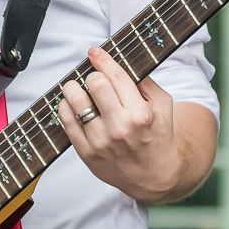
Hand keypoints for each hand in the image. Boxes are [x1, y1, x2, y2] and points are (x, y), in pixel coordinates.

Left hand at [58, 46, 192, 203]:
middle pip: (95, 84)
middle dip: (92, 75)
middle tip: (93, 77)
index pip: (116, 77)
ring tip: (77, 88)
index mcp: (141, 114)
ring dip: (73, 88)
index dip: (103, 59)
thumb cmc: (158, 136)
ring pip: (76, 101)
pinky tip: (71, 104)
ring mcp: (101, 142)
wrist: (154, 176)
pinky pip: (67, 122)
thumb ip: (146, 82)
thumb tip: (120, 62)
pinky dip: (65, 107)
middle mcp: (121, 128)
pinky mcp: (87, 153)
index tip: (95, 52)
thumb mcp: (163, 106)